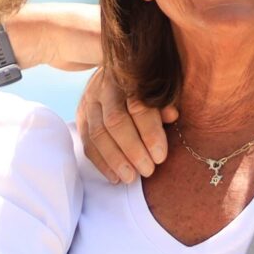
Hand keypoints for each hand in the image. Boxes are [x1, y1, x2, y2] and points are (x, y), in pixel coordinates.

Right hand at [76, 67, 174, 181]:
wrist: (116, 75)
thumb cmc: (146, 87)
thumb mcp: (158, 90)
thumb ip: (163, 103)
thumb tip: (172, 116)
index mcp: (129, 78)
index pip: (138, 106)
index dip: (149, 133)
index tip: (160, 156)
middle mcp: (106, 88)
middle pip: (115, 121)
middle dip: (132, 149)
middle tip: (148, 170)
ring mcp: (90, 102)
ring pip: (98, 134)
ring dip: (115, 160)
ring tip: (131, 178)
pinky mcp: (81, 117)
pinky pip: (87, 143)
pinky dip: (101, 163)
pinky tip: (115, 177)